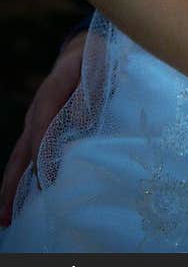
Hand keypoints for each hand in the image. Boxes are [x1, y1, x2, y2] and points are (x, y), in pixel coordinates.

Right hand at [0, 31, 87, 225]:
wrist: (87, 49)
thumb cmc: (97, 59)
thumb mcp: (99, 65)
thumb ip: (90, 89)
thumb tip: (77, 120)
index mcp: (53, 88)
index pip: (42, 120)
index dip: (41, 148)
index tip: (44, 178)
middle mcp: (37, 107)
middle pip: (22, 146)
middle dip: (14, 180)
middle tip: (8, 213)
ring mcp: (35, 119)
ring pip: (19, 156)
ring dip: (11, 186)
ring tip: (5, 217)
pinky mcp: (39, 128)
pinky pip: (26, 155)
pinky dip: (20, 177)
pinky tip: (18, 202)